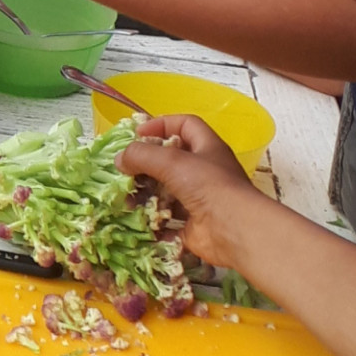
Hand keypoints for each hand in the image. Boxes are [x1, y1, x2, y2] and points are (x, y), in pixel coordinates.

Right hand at [115, 114, 261, 266]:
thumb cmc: (209, 186)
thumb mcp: (172, 161)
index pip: (185, 125)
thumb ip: (142, 155)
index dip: (162, 124)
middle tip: (125, 169)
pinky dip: (152, 221)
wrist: (235, 230)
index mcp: (207, 148)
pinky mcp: (194, 225)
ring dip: (146, 194)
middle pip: (172, 161)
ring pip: (167, 192)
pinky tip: (136, 220)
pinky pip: (168, 221)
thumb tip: (120, 160)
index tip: (137, 133)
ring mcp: (200, 200)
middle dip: (147, 164)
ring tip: (126, 199)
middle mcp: (206, 172)